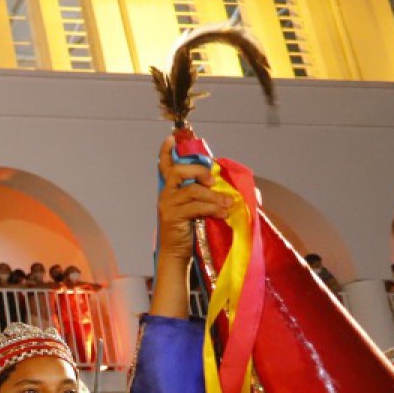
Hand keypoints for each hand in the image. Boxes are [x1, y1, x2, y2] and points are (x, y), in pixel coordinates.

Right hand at [155, 140, 228, 264]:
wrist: (177, 254)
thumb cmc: (189, 230)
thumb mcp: (195, 209)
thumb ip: (203, 196)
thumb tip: (228, 189)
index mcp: (170, 190)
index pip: (164, 167)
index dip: (166, 151)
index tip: (171, 138)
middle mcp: (165, 195)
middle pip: (178, 171)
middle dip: (198, 171)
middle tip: (212, 182)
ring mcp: (168, 205)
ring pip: (192, 190)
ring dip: (214, 196)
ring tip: (229, 203)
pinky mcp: (173, 217)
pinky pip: (196, 207)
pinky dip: (213, 208)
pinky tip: (223, 213)